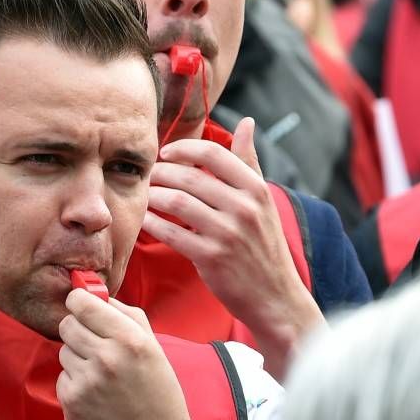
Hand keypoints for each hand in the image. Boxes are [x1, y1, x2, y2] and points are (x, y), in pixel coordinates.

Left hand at [57, 290, 199, 419]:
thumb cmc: (160, 398)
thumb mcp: (155, 350)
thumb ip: (129, 317)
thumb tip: (99, 297)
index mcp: (130, 339)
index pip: (82, 303)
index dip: (78, 302)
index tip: (81, 307)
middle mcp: (106, 357)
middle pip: (67, 324)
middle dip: (78, 331)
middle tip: (94, 346)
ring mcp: (86, 380)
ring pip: (64, 351)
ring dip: (77, 359)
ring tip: (102, 377)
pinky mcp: (71, 402)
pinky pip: (62, 378)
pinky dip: (75, 383)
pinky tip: (96, 397)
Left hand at [142, 118, 321, 376]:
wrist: (275, 296)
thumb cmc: (264, 246)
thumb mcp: (264, 201)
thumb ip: (249, 162)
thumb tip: (247, 123)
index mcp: (255, 189)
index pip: (213, 154)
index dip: (183, 148)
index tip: (166, 153)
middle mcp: (244, 208)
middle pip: (189, 177)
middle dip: (161, 173)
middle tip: (148, 176)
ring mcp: (228, 233)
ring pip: (177, 203)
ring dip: (153, 196)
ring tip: (145, 195)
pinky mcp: (212, 258)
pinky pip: (172, 233)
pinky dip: (153, 224)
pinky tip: (146, 220)